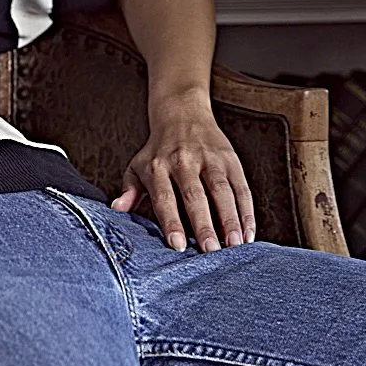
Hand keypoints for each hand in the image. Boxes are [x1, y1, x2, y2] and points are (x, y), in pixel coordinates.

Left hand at [110, 96, 255, 252]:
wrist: (182, 113)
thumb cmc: (157, 151)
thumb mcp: (137, 166)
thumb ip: (129, 190)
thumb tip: (117, 208)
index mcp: (158, 166)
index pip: (164, 197)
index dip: (171, 221)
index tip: (177, 245)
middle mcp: (184, 161)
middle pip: (196, 196)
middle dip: (204, 225)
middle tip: (211, 251)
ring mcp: (210, 159)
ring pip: (222, 191)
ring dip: (230, 220)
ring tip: (235, 245)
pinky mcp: (231, 159)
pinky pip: (241, 187)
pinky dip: (246, 211)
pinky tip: (248, 233)